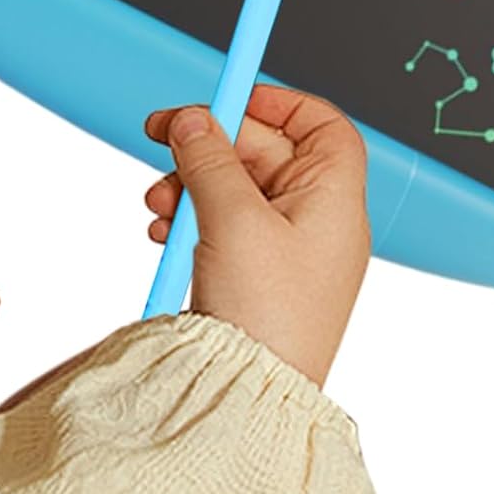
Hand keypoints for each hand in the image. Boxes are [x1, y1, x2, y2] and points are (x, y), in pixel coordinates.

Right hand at [143, 85, 370, 386]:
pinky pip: (224, 225)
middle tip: (162, 138)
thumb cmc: (268, 317)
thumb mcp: (232, 220)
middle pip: (265, 151)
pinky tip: (164, 232)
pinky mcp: (257, 275)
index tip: (229, 96)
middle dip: (210, 146)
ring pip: (237, 187)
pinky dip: (192, 219)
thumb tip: (193, 119)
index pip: (321, 124)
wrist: (251, 397)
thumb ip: (209, 159)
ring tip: (160, 204)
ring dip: (192, 183)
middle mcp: (317, 219)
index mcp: (333, 198)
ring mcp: (287, 249)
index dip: (277, 102)